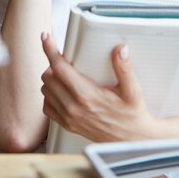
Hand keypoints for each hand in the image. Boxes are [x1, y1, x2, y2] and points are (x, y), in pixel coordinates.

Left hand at [40, 33, 157, 141]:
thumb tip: (121, 49)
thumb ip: (124, 68)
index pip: (59, 67)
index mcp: (86, 95)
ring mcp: (68, 118)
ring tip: (65, 74)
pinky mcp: (67, 125)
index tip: (46, 36)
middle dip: (53, 63)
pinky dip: (50, 95)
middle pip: (48, 76)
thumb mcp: (133, 90)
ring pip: (45, 90)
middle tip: (66, 59)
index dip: (50, 49)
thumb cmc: (132, 114)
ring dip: (51, 79)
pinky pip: (47, 107)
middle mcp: (72, 107)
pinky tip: (63, 91)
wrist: (131, 140)